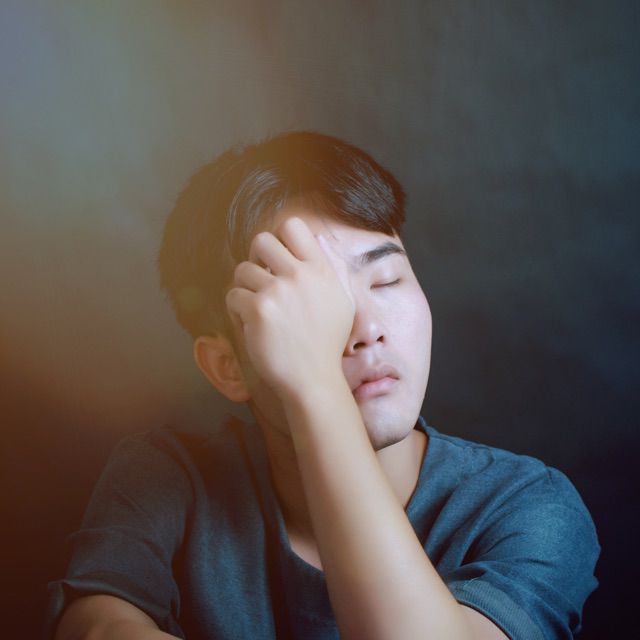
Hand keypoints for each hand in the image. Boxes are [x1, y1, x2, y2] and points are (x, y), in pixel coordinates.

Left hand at [226, 216, 354, 399]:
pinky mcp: (257, 311)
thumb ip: (332, 268)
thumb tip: (318, 239)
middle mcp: (299, 276)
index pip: (293, 226)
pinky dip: (238, 309)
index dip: (280, 238)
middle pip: (261, 241)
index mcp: (321, 270)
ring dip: (246, 287)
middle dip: (256, 258)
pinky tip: (252, 323)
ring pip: (242, 270)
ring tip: (258, 307)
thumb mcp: (343, 301)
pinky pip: (233, 295)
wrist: (314, 378)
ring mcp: (277, 292)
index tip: (278, 259)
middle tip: (260, 278)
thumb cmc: (327, 341)